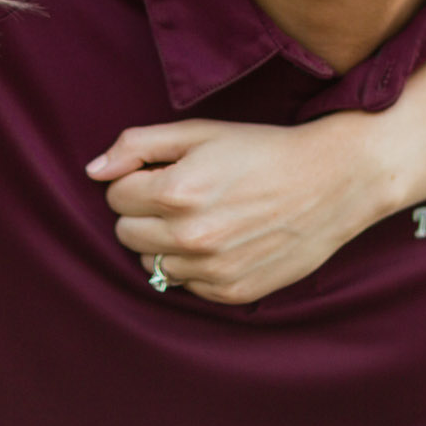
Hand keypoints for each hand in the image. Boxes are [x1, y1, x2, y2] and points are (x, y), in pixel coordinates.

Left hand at [85, 114, 394, 304]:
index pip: (115, 196)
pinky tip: (223, 240)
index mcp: (177, 191)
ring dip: (166, 242)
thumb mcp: (200, 132)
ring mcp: (212, 270)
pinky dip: (194, 265)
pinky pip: (185, 284)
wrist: (332, 181)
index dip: (136, 181)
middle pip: (125, 233)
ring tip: (204, 218)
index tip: (164, 173)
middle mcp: (190, 236)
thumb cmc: (263, 150)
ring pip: (151, 263)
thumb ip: (138, 145)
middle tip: (181, 196)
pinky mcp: (231, 293)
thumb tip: (93, 171)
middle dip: (143, 213)